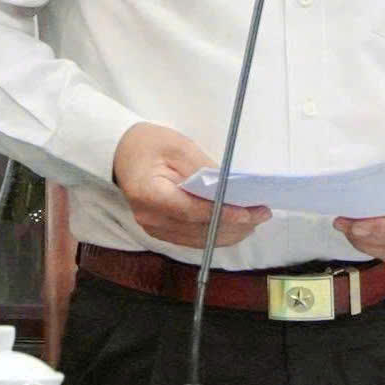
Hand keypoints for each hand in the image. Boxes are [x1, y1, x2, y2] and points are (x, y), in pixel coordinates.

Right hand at [112, 122, 269, 248]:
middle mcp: (150, 218)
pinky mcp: (161, 231)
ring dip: (229, 232)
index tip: (248, 213)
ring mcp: (154, 229)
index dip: (222, 214)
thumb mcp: (178, 146)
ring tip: (255, 220)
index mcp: (149, 194)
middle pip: (198, 230)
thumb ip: (203, 169)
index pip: (192, 211)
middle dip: (234, 224)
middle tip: (261, 214)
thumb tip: (230, 187)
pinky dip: (216, 234)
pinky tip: (235, 226)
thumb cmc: (149, 144)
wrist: (122, 153)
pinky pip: (193, 239)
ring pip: (199, 240)